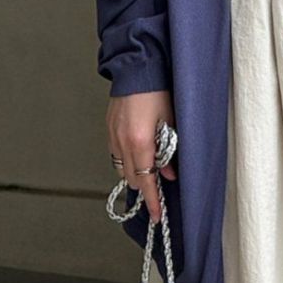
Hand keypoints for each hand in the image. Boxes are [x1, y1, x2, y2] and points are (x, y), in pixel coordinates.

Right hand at [107, 90, 176, 222]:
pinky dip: (127, 159)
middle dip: (146, 185)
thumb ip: (171, 152)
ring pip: (122, 169)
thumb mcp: (173, 122)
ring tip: (151, 164)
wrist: (139, 68)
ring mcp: (113, 135)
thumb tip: (170, 174)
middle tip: (161, 182)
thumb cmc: (159, 91)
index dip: (152, 201)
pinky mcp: (109, 128)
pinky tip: (139, 152)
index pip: (146, 181)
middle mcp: (123, 142)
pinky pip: (116, 154)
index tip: (157, 215)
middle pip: (133, 179)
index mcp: (141, 142)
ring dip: (136, 172)